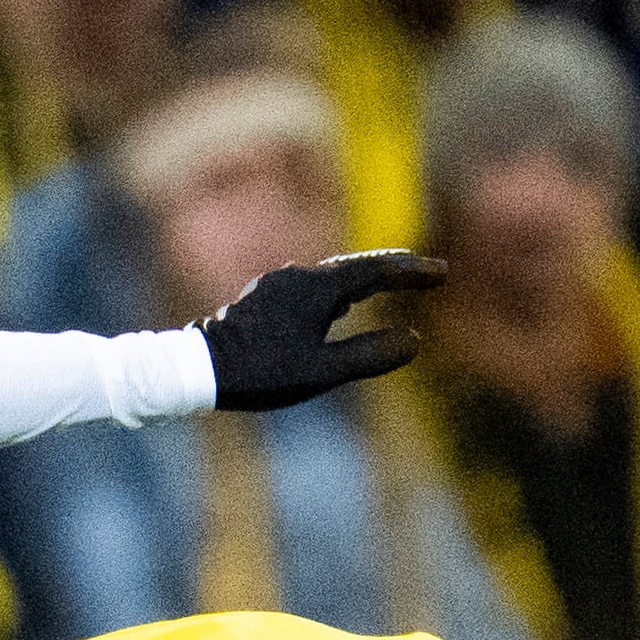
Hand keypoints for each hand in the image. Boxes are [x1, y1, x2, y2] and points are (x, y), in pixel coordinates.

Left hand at [200, 252, 441, 410]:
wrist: (196, 370)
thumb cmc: (259, 374)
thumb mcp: (321, 372)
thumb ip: (369, 355)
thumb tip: (414, 341)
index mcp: (317, 290)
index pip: (377, 271)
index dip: (412, 271)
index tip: (442, 272)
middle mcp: (298, 278)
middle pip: (356, 265)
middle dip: (394, 268)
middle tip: (426, 270)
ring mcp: (277, 286)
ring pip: (332, 275)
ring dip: (365, 277)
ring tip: (392, 282)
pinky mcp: (262, 299)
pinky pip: (311, 286)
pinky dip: (338, 290)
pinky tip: (339, 304)